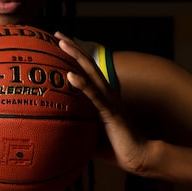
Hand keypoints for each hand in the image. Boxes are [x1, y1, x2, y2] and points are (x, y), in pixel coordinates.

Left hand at [55, 32, 151, 174]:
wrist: (138, 157)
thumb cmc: (115, 148)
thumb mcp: (88, 136)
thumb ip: (75, 129)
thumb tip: (53, 133)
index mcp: (101, 97)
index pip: (85, 72)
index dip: (74, 57)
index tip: (59, 43)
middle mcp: (106, 93)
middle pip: (87, 65)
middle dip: (73, 48)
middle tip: (57, 34)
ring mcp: (109, 100)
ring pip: (90, 73)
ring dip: (76, 57)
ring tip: (62, 43)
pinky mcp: (110, 112)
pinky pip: (94, 96)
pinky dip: (82, 85)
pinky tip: (71, 76)